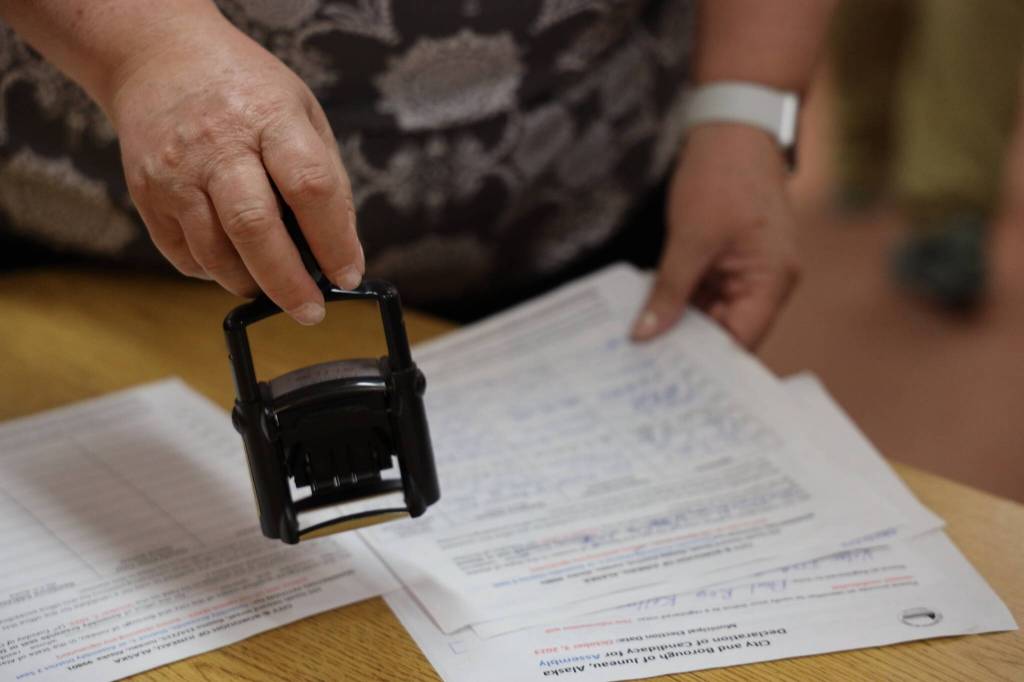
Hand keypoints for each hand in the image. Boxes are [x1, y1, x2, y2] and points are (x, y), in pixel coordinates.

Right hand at [105, 10, 361, 324]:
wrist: (160, 57)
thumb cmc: (246, 92)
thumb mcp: (302, 112)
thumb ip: (325, 179)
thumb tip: (342, 252)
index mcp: (269, 117)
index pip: (309, 186)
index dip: (333, 240)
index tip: (347, 275)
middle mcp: (218, 145)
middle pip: (254, 228)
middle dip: (288, 282)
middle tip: (311, 311)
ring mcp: (175, 172)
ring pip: (215, 253)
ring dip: (252, 284)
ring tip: (274, 287)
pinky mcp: (147, 195)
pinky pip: (185, 256)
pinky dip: (215, 272)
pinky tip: (235, 262)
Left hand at [631, 124, 799, 347]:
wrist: (733, 126)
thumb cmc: (722, 176)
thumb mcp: (689, 239)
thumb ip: (670, 291)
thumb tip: (647, 335)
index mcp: (771, 281)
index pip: (741, 341)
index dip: (708, 364)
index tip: (669, 380)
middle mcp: (767, 282)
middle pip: (726, 331)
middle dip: (688, 346)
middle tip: (644, 368)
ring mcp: (749, 270)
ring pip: (712, 313)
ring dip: (680, 324)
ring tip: (641, 348)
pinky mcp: (730, 259)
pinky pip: (705, 291)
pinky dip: (681, 301)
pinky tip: (650, 314)